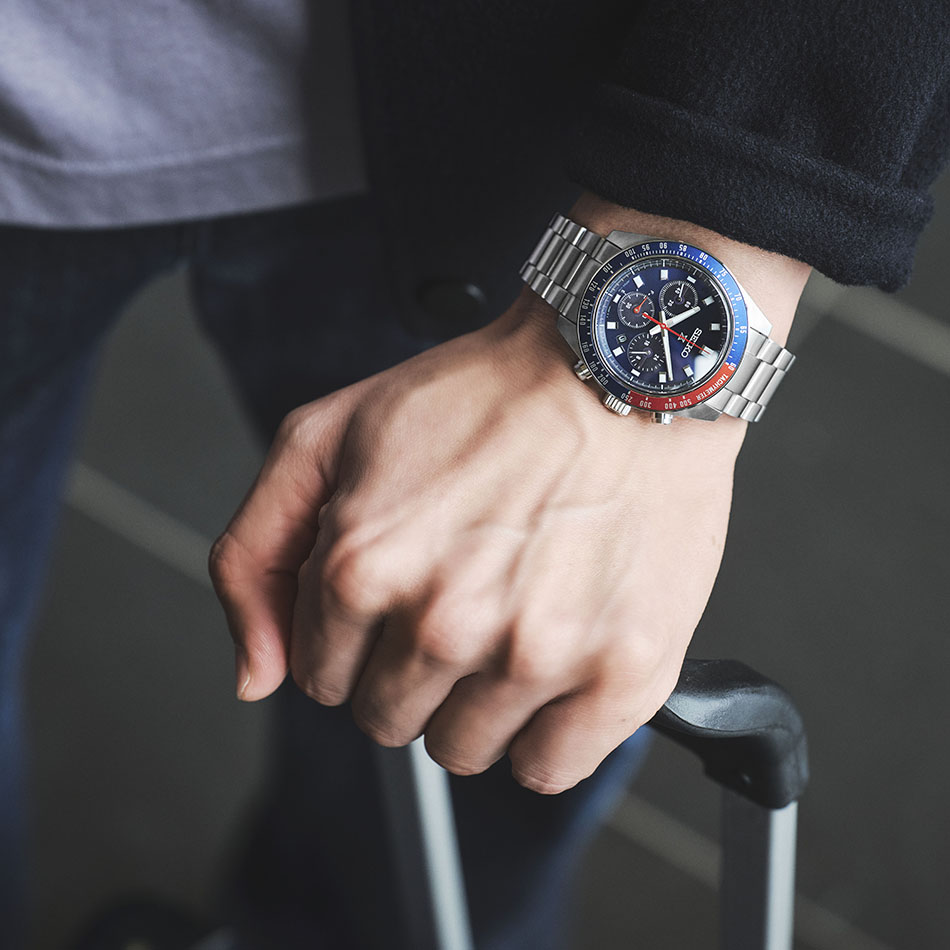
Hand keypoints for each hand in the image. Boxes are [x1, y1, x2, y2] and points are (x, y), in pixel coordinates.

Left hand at [209, 196, 808, 793]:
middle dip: (409, 672)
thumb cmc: (485, 394)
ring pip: (465, 750)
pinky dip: (545, 736)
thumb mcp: (325, 437)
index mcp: (362, 567)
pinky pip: (549, 768)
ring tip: (513, 618)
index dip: (357, 638)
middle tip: (461, 599)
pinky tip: (554, 665)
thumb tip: (255, 676)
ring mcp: (536, 653)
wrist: (618, 365)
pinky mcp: (621, 672)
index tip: (402, 594)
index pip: (322, 678)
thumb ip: (255, 555)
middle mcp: (444, 620)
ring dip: (476, 703)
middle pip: (389, 721)